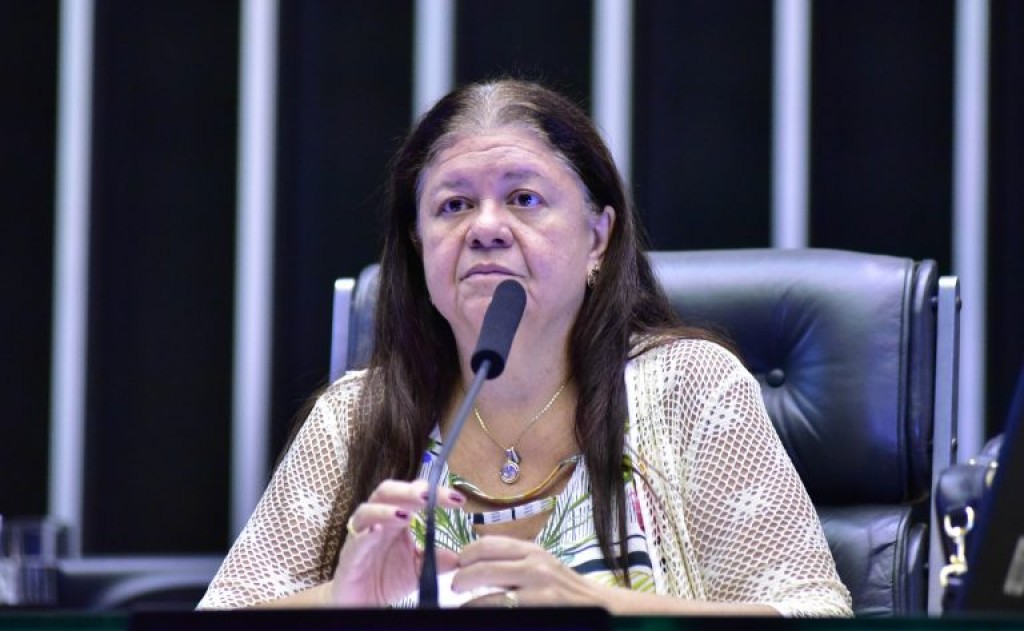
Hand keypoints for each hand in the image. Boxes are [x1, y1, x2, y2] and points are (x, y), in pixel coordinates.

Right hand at [330, 479, 463, 605]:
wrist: (361, 603)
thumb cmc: (387, 579)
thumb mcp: (418, 570)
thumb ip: (437, 561)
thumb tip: (461, 558)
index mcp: (397, 518)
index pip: (415, 495)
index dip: (434, 493)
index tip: (458, 500)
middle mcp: (378, 521)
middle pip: (388, 493)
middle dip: (408, 491)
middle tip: (428, 496)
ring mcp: (361, 536)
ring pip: (366, 511)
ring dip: (386, 510)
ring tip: (405, 514)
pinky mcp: (348, 555)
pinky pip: (354, 540)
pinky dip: (365, 535)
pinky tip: (376, 531)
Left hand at [453, 535, 606, 607]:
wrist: (603, 608)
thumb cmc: (566, 590)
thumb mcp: (542, 566)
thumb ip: (513, 563)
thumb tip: (473, 564)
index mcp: (532, 551)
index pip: (487, 544)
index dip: (465, 554)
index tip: (456, 564)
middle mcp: (534, 566)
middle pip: (481, 567)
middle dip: (461, 579)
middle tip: (455, 587)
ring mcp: (539, 590)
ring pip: (487, 597)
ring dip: (468, 605)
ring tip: (462, 609)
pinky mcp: (542, 610)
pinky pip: (503, 615)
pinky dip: (485, 618)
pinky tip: (482, 620)